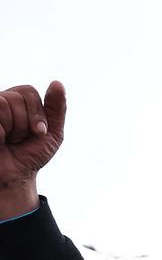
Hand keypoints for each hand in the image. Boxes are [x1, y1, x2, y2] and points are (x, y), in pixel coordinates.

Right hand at [0, 81, 65, 215]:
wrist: (15, 176)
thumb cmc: (30, 155)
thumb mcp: (51, 133)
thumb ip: (56, 108)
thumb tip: (57, 83)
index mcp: (15, 101)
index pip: (28, 91)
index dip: (38, 114)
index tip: (38, 132)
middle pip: (17, 97)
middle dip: (25, 123)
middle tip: (19, 138)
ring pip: (3, 104)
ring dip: (13, 129)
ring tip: (8, 140)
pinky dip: (1, 133)